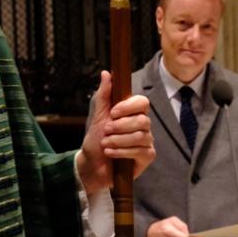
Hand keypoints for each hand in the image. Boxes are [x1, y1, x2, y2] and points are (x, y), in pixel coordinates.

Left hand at [77, 71, 155, 195]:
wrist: (91, 163)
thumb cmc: (95, 138)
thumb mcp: (97, 115)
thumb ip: (104, 95)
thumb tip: (106, 73)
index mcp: (132, 113)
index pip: (142, 102)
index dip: (129, 107)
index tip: (112, 113)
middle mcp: (143, 126)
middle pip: (143, 120)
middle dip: (120, 126)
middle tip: (106, 131)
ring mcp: (147, 141)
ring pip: (141, 136)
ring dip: (118, 140)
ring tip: (105, 144)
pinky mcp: (147, 156)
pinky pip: (141, 151)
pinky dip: (122, 152)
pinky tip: (111, 153)